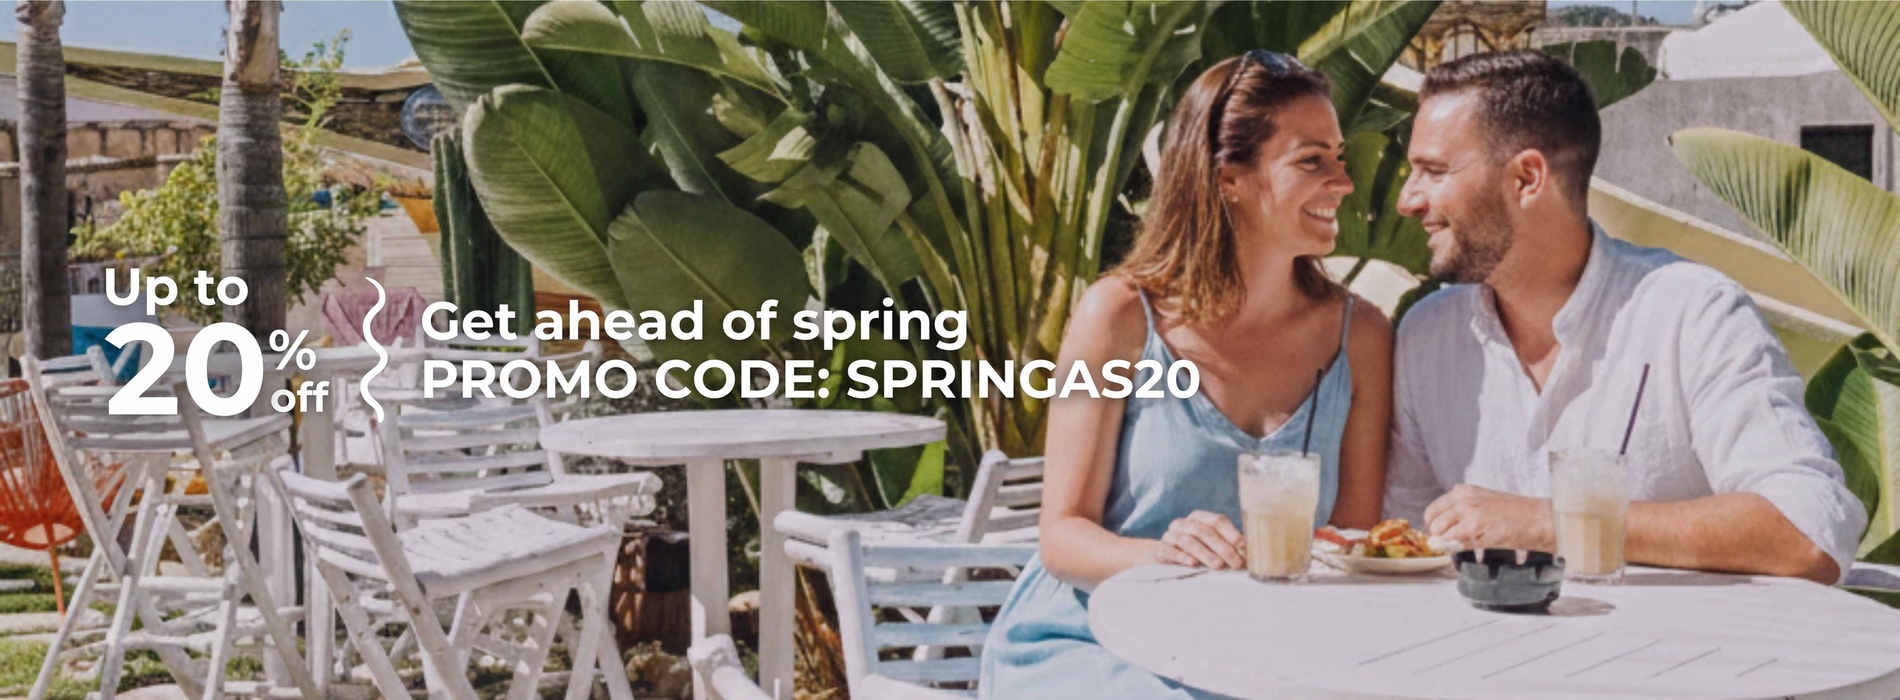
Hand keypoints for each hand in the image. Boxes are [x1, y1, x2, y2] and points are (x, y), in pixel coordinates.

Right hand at [1154, 510, 1245, 569]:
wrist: (1165, 557)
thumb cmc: (1196, 551)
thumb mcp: (1213, 546)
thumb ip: (1230, 546)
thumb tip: (1252, 552)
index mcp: (1199, 518)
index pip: (1217, 521)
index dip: (1232, 534)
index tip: (1244, 548)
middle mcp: (1184, 523)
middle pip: (1204, 531)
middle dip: (1222, 548)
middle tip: (1235, 563)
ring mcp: (1170, 535)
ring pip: (1188, 540)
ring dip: (1205, 553)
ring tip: (1218, 566)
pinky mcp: (1160, 549)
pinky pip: (1170, 550)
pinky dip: (1182, 556)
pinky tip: (1193, 564)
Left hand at [1423, 485, 1550, 550]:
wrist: (1536, 518)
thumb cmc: (1514, 514)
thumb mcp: (1483, 505)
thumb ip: (1461, 515)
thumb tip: (1439, 537)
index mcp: (1463, 491)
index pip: (1433, 509)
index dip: (1433, 525)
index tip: (1439, 535)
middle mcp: (1461, 498)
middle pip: (1432, 522)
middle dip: (1437, 536)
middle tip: (1450, 544)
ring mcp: (1466, 512)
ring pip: (1439, 532)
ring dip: (1447, 543)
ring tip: (1466, 544)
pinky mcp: (1473, 527)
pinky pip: (1452, 541)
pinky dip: (1457, 548)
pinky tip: (1474, 545)